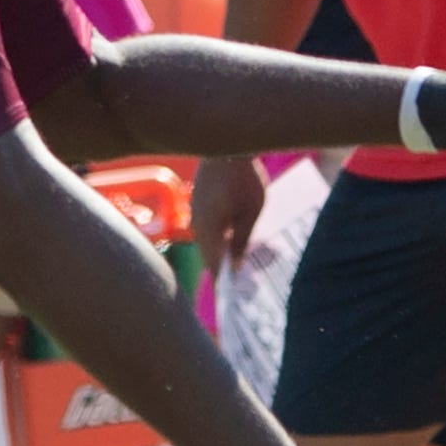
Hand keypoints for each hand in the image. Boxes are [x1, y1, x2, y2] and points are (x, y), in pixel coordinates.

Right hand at [190, 154, 266, 274]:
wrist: (226, 144)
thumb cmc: (243, 179)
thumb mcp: (251, 212)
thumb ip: (242, 240)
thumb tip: (237, 266)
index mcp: (208, 231)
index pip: (214, 267)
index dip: (224, 285)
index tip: (236, 301)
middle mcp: (196, 224)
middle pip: (208, 256)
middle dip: (224, 270)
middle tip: (244, 285)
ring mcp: (195, 211)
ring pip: (206, 241)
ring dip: (221, 253)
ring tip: (241, 262)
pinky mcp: (198, 201)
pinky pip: (206, 227)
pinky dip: (218, 237)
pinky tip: (233, 237)